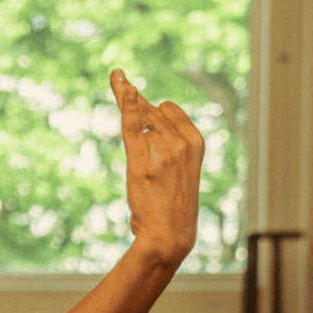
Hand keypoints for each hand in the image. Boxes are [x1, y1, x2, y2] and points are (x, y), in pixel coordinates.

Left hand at [110, 70, 203, 268]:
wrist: (170, 234)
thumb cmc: (172, 203)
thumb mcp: (179, 168)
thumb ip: (167, 142)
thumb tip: (146, 120)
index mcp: (196, 141)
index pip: (168, 109)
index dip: (150, 109)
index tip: (136, 104)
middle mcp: (181, 143)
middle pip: (151, 110)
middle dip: (134, 102)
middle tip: (117, 78)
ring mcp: (161, 152)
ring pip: (138, 117)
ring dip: (126, 105)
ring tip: (117, 78)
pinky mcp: (141, 163)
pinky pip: (132, 127)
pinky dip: (127, 105)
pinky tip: (123, 86)